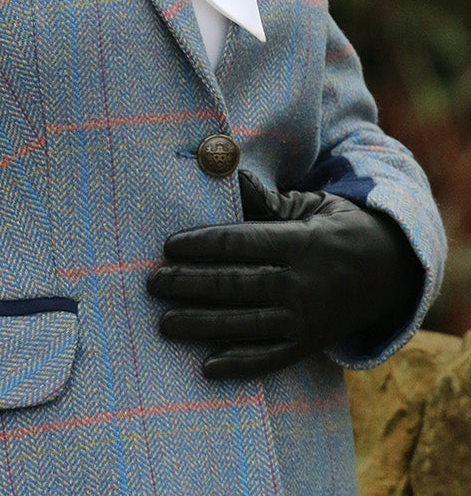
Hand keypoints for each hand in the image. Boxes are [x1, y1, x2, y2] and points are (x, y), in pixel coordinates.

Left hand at [147, 170, 423, 379]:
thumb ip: (266, 200)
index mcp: (300, 242)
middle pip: (238, 284)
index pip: (243, 243)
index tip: (169, 246)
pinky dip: (240, 364)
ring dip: (203, 324)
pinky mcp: (308, 345)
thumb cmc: (334, 228)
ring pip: (248, 324)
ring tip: (165, 323)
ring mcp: (306, 319)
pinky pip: (271, 358)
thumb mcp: (308, 205)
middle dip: (192, 284)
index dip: (204, 244)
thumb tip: (230, 176)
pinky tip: (207, 366)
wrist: (389, 272)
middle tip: (154, 283)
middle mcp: (302, 283)